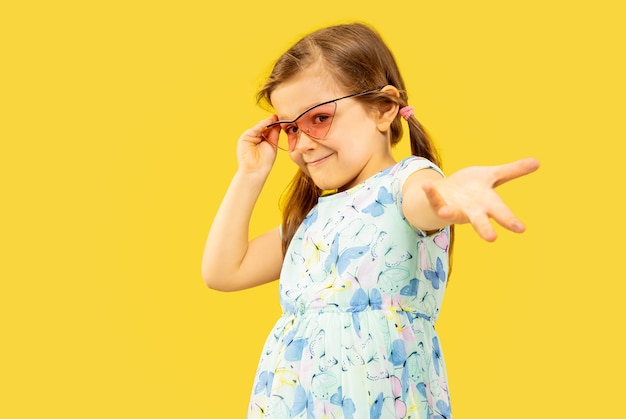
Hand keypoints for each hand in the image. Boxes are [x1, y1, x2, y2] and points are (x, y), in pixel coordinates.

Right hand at [236, 116, 279, 175]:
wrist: (256, 170)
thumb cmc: (265, 161)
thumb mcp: (273, 144)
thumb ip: (274, 134)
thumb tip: (278, 123)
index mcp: (262, 140)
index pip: (269, 129)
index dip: (276, 124)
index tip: (284, 119)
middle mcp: (255, 137)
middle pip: (264, 126)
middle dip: (272, 121)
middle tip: (281, 116)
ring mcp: (250, 137)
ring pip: (260, 126)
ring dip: (268, 122)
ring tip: (276, 118)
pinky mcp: (245, 137)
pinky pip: (255, 129)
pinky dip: (262, 125)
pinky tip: (269, 122)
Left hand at [422, 158, 539, 240]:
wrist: (446, 193)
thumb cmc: (472, 187)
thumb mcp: (492, 176)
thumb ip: (512, 171)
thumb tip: (537, 162)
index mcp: (487, 203)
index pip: (501, 212)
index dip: (510, 220)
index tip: (521, 229)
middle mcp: (471, 210)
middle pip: (479, 221)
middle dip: (484, 229)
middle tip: (491, 238)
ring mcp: (453, 208)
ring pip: (452, 213)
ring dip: (448, 213)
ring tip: (445, 214)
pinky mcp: (438, 203)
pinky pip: (433, 198)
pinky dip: (430, 192)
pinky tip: (427, 185)